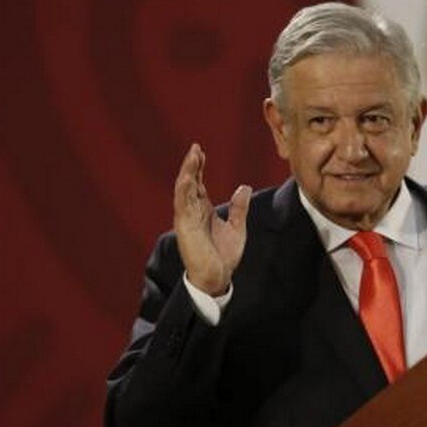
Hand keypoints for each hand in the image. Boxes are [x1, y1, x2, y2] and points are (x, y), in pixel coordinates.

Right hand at [173, 143, 251, 295]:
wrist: (217, 277)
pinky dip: (184, 190)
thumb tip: (244, 187)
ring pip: (184, 190)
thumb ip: (239, 208)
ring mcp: (187, 219)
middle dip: (192, 166)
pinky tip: (187, 178)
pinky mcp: (185, 227)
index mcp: (203, 212)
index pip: (199, 184)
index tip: (201, 152)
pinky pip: (182, 205)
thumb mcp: (237, 227)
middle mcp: (193, 213)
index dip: (199, 168)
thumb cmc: (223, 256)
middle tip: (196, 148)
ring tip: (192, 156)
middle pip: (190, 183)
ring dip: (187, 173)